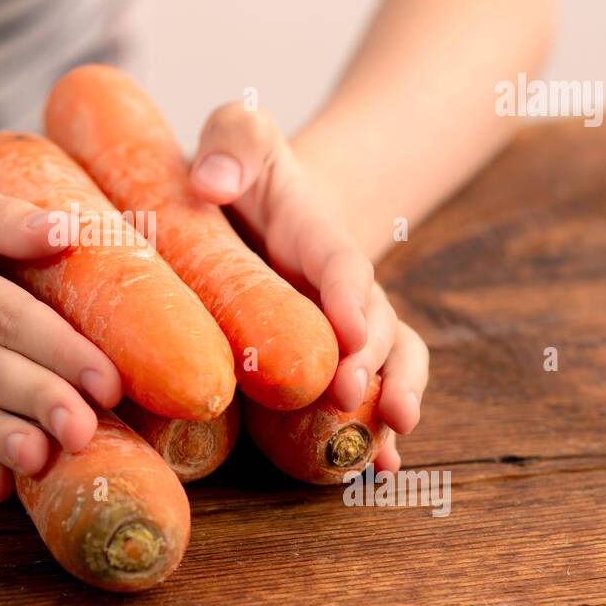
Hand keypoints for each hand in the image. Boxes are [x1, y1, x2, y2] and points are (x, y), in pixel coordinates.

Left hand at [188, 102, 427, 469]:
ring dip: (394, 400)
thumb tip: (212, 182)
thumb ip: (233, 141)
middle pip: (376, 325)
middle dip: (371, 363)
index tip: (348, 330)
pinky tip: (379, 471)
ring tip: (386, 443)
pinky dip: (379, 432)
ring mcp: (345, 329)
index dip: (348, 297)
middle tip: (350, 393)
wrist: (264, 206)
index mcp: (318, 236)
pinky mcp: (333, 360)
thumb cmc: (245, 167)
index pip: (342, 264)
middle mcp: (343, 290)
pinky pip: (370, 393)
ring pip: (390, 364)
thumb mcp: (239, 134)